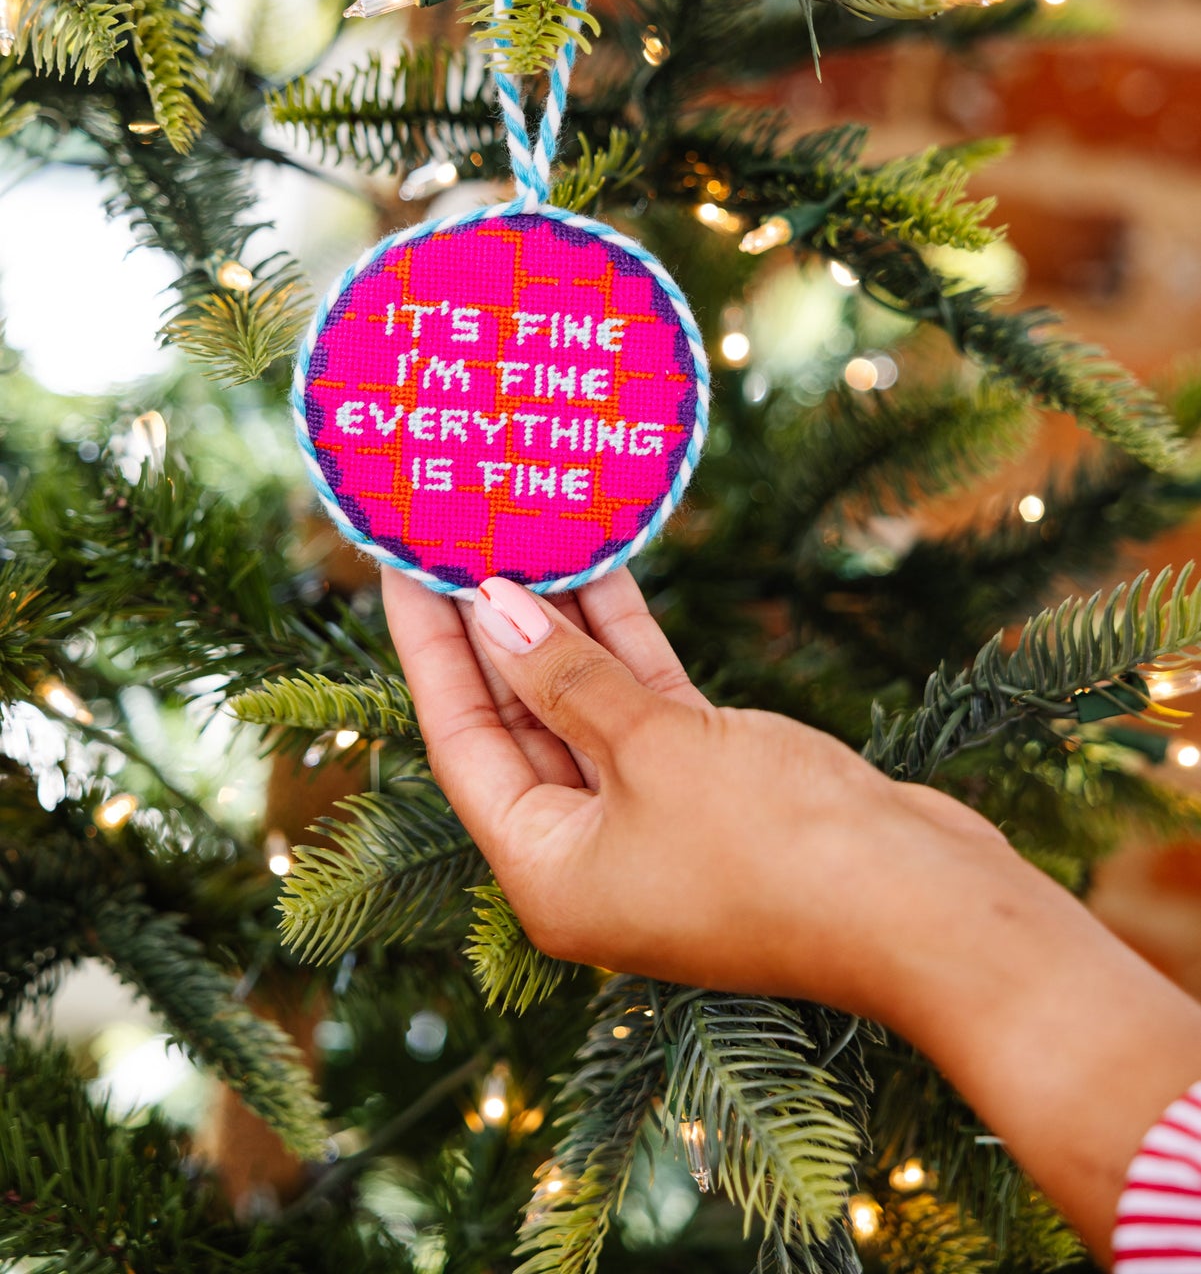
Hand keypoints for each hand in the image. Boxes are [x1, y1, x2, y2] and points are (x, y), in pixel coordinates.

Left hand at [381, 564, 1002, 1009]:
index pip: (461, 738)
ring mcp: (654, 820)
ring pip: (584, 702)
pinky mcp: (715, 787)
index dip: (428, 644)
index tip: (402, 562)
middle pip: (517, 718)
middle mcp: (590, 852)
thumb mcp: (654, 752)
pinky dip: (625, 642)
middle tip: (456, 530)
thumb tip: (492, 609)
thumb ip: (569, 678)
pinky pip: (646, 703)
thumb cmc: (776, 848)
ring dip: (559, 621)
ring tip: (523, 529)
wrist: (927, 909)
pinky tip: (605, 568)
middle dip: (489, 625)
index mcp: (548, 872)